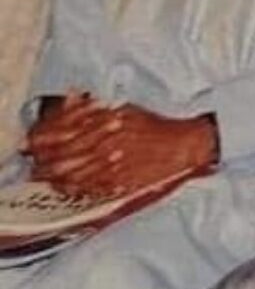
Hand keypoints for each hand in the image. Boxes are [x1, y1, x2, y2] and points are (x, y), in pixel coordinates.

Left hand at [26, 94, 216, 197]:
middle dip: (49, 162)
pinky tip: (73, 187)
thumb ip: (99, 107)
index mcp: (108, 123)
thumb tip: (74, 98)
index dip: (47, 140)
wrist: (184, 145)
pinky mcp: (122, 183)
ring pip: (76, 176)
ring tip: (54, 178)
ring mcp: (115, 166)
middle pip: (66, 157)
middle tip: (41, 164)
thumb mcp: (128, 108)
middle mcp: (109, 144)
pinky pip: (93, 189)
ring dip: (61, 178)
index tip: (36, 143)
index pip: (65, 134)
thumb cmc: (157, 126)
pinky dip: (79, 189)